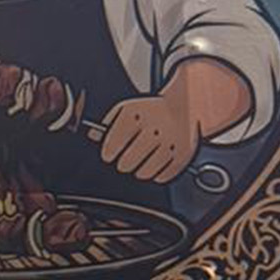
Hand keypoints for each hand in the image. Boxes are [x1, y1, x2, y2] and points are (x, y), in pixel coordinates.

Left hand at [102, 58, 251, 184]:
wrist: (186, 104)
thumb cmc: (151, 111)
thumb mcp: (125, 110)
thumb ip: (106, 124)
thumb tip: (93, 137)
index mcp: (138, 115)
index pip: (115, 142)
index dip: (110, 151)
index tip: (109, 155)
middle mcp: (155, 128)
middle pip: (128, 162)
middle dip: (123, 163)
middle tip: (126, 160)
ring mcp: (171, 142)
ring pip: (145, 172)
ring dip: (139, 170)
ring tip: (139, 163)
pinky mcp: (184, 154)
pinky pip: (164, 175)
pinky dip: (157, 174)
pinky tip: (155, 164)